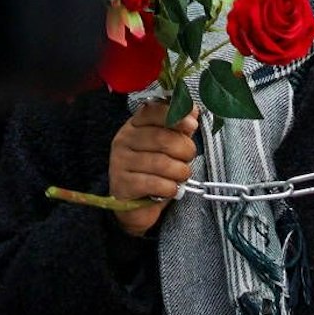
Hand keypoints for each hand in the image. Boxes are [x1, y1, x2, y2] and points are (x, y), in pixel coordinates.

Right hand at [106, 102, 198, 236]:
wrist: (138, 202)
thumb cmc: (156, 168)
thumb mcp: (170, 143)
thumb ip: (181, 127)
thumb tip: (193, 111)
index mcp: (136, 124)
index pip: (153, 111)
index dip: (176, 116)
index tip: (192, 125)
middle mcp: (124, 140)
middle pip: (162, 138)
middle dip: (185, 149)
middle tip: (189, 157)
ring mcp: (119, 162)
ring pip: (161, 163)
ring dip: (180, 171)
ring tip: (182, 174)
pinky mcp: (121, 184)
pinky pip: (154, 183)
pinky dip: (170, 187)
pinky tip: (171, 188)